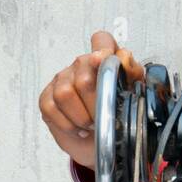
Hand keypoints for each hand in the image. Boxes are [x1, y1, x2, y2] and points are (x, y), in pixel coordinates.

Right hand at [39, 31, 144, 171]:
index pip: (101, 40)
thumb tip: (123, 57)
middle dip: (96, 104)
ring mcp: (62, 79)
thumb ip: (131, 71)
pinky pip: (51, 107)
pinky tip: (78, 128)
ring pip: (64, 94)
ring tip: (92, 124)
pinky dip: (67, 124)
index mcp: (105, 58)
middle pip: (84, 78)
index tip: (101, 60)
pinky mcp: (47, 96)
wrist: (104, 141)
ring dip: (81, 116)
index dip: (101, 48)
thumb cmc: (120, 112)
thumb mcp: (134, 92)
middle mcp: (82, 64)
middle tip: (105, 116)